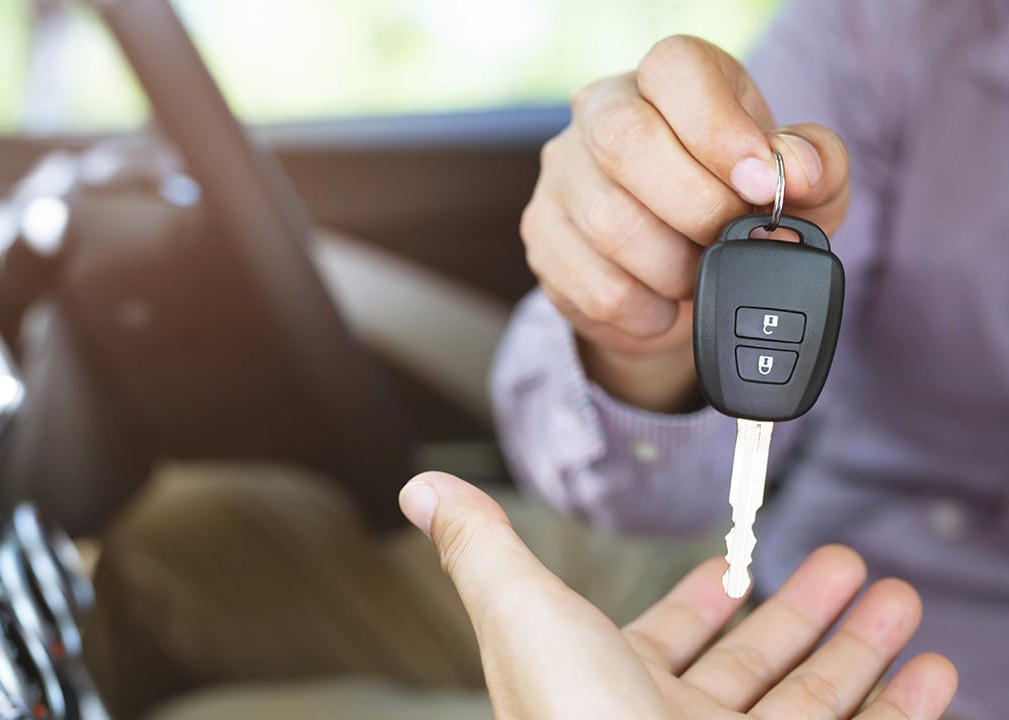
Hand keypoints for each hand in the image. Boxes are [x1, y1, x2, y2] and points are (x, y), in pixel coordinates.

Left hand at [399, 472, 957, 719]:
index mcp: (612, 688)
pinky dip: (899, 706)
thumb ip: (483, 550)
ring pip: (813, 699)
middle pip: (754, 663)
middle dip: (800, 610)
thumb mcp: (523, 618)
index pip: (666, 638)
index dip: (700, 601)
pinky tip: (928, 673)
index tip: (731, 572)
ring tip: (896, 599)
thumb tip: (420, 490)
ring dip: (858, 648)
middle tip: (845, 566)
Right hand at [521, 35, 849, 410]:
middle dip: (696, 207)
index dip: (719, 128)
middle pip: (624, 141)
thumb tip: (798, 170)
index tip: (759, 182)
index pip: (674, 70)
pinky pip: (594, 286)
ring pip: (608, 223)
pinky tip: (663, 304)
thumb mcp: (801, 188)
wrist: (677, 276)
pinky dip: (645, 311)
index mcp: (669, 78)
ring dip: (675, 269)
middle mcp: (600, 112)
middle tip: (730, 239)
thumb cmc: (739, 210)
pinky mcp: (542, 237)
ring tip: (700, 276)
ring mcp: (562, 175)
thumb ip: (818, 167)